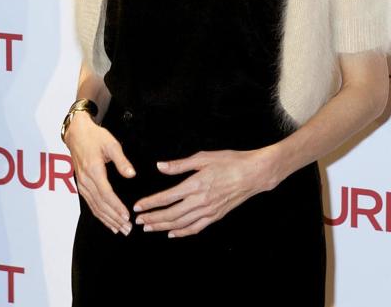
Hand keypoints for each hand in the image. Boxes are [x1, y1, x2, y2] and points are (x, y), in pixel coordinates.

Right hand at [64, 111, 135, 234]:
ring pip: (94, 207)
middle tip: (127, 229)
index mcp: (93, 170)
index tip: (127, 216)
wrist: (76, 133)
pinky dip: (99, 215)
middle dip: (114, 218)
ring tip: (120, 230)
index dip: (116, 207)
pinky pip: (90, 204)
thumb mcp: (111, 144)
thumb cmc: (95, 137)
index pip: (106, 194)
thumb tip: (131, 174)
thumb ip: (121, 160)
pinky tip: (108, 222)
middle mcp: (85, 180)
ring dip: (107, 220)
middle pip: (100, 204)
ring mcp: (82, 184)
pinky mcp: (81, 185)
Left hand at [133, 148, 279, 236]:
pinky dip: (182, 233)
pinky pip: (196, 228)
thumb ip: (179, 165)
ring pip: (181, 224)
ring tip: (149, 228)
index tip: (137, 207)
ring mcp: (209, 211)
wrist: (253, 174)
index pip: (166, 197)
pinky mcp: (216, 216)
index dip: (150, 203)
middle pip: (171, 214)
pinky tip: (172, 234)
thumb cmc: (229, 162)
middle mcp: (201, 201)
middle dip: (152, 218)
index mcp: (195, 185)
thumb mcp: (203, 157)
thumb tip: (159, 166)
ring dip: (163, 227)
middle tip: (138, 221)